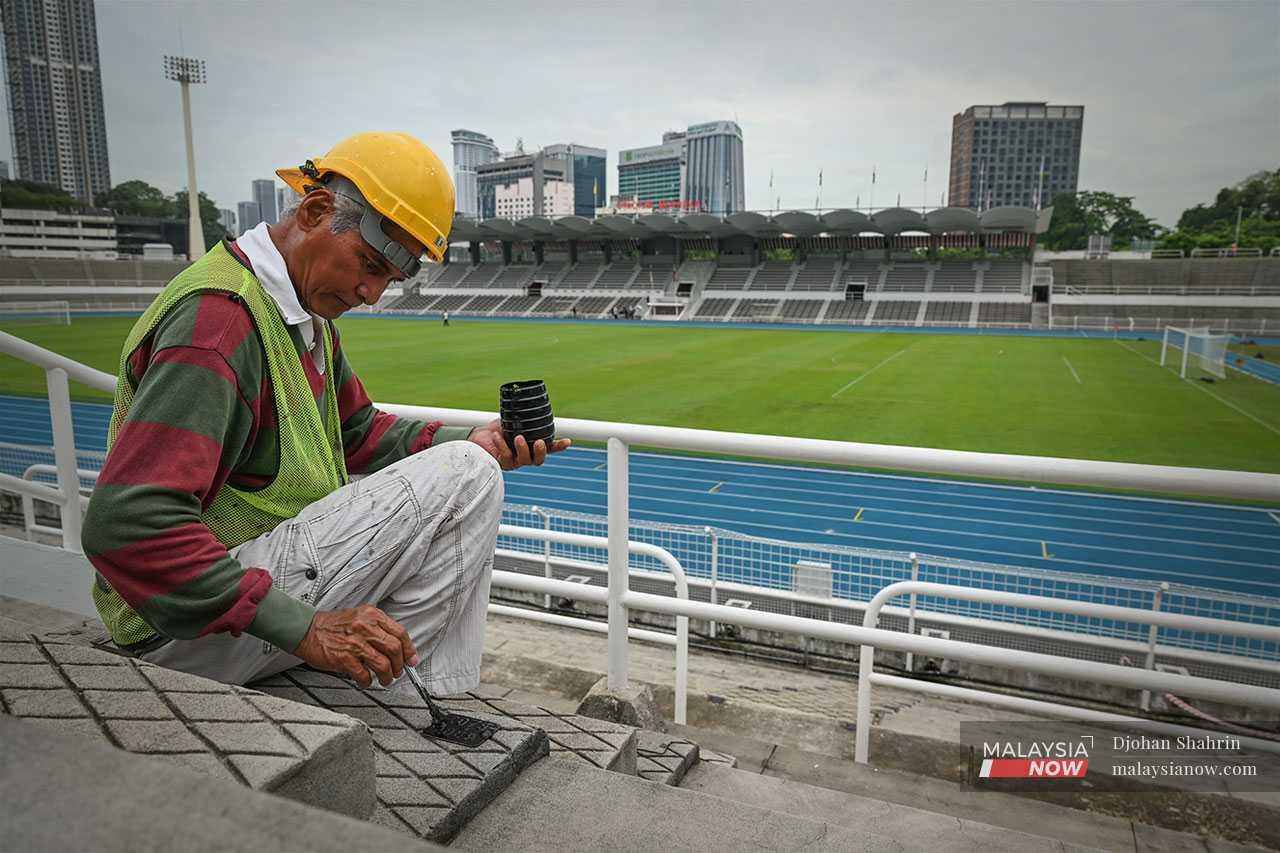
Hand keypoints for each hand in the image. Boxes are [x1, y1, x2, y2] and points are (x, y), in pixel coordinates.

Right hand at [292, 605, 417, 687]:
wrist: (306, 629)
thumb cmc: (333, 626)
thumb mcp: (360, 617)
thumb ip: (378, 628)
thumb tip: (398, 646)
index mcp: (372, 615)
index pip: (400, 633)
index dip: (409, 649)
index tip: (411, 659)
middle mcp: (365, 627)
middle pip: (394, 649)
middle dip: (399, 665)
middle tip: (398, 672)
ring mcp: (355, 642)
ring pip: (383, 664)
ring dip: (387, 676)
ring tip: (385, 679)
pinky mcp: (344, 657)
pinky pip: (364, 675)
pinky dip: (368, 681)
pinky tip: (366, 681)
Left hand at [468, 418, 570, 470]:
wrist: (477, 437)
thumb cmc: (496, 429)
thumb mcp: (511, 421)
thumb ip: (522, 419)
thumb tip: (530, 404)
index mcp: (530, 446)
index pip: (548, 448)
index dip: (558, 446)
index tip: (568, 441)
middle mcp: (524, 456)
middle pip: (538, 460)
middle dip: (541, 452)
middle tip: (540, 443)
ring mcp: (513, 461)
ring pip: (524, 460)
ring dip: (523, 449)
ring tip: (518, 437)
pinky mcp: (501, 463)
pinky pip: (505, 456)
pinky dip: (501, 444)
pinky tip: (497, 435)